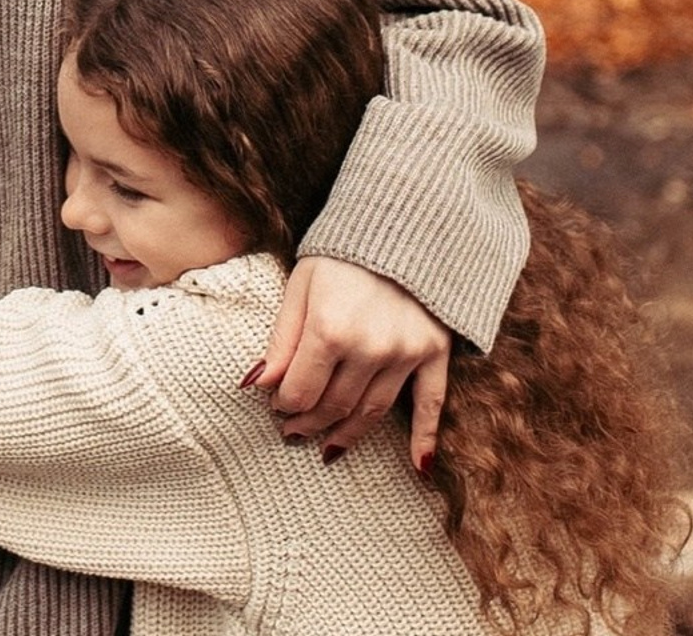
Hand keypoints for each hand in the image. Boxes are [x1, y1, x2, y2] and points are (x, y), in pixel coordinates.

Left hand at [253, 255, 450, 466]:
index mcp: (329, 328)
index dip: (284, 403)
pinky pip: (432, 405)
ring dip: (347, 433)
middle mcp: (370, 348)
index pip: (300, 389)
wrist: (403, 225)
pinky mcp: (435, 353)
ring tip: (327, 445)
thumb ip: (282, 338)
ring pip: (372, 412)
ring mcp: (406, 353)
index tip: (276, 405)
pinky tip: (417, 467)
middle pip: (334, 405)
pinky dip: (424, 438)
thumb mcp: (301, 284)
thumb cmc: (342, 254)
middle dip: (309, 421)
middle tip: (294, 429)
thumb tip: (257, 384)